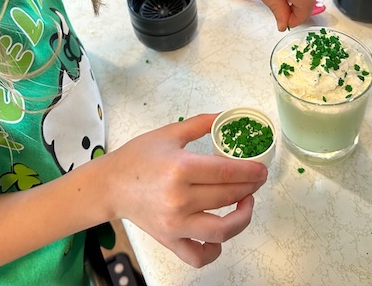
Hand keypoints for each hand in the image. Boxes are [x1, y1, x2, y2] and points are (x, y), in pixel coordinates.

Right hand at [104, 114, 267, 266]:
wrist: (110, 185)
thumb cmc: (137, 158)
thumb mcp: (169, 133)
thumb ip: (201, 124)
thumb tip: (226, 115)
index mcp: (180, 168)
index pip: (227, 172)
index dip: (251, 171)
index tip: (261, 169)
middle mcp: (179, 198)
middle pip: (228, 196)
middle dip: (250, 187)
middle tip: (257, 180)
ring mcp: (175, 223)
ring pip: (221, 230)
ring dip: (242, 218)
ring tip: (245, 203)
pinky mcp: (170, 239)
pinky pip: (199, 255)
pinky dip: (215, 250)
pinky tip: (221, 234)